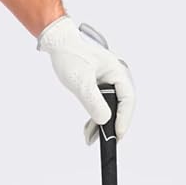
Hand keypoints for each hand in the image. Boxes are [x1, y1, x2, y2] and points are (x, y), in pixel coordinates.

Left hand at [35, 15, 134, 143]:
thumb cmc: (70, 54)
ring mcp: (108, 81)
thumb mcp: (81, 82)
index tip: (118, 135)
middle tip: (106, 141)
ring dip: (101, 123)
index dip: (124, 119)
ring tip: (91, 138)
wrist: (57, 43)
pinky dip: (95, 116)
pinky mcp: (98, 85)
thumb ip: (93, 102)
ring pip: (110, 107)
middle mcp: (116, 77)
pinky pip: (101, 104)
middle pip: (120, 105)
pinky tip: (88, 129)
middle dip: (112, 124)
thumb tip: (105, 120)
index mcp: (118, 72)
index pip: (128, 99)